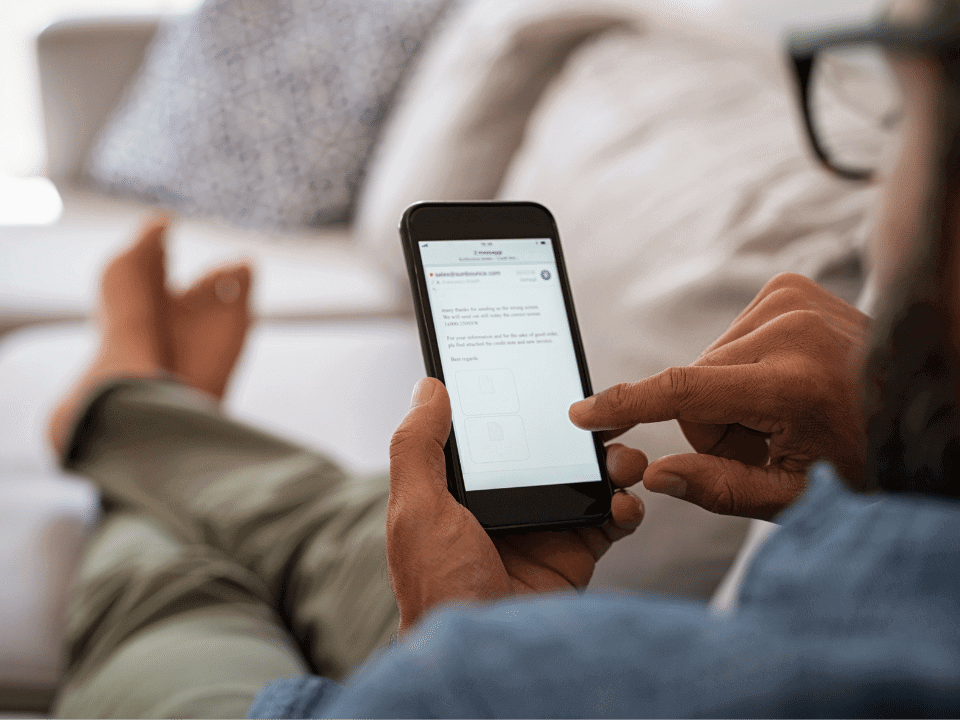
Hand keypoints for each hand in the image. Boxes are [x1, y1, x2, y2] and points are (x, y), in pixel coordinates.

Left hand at [387, 377, 645, 635]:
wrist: (485, 657)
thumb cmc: (439, 585)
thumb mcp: (416, 509)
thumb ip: (418, 446)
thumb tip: (429, 386)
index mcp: (467, 487)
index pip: (500, 430)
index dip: (523, 403)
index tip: (548, 375)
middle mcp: (509, 501)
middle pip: (554, 448)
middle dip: (582, 430)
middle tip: (602, 416)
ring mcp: (546, 526)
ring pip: (589, 476)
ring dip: (613, 461)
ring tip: (620, 461)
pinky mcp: (576, 552)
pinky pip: (612, 519)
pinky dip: (627, 506)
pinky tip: (622, 504)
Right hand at [569, 273, 869, 519]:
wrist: (922, 402)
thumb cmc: (865, 457)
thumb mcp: (796, 495)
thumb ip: (720, 488)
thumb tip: (654, 476)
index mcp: (793, 385)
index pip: (683, 391)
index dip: (625, 404)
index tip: (582, 412)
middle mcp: (790, 330)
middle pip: (693, 385)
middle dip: (715, 422)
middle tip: (769, 437)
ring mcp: (792, 299)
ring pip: (707, 362)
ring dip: (730, 393)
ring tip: (785, 407)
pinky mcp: (789, 287)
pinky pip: (728, 337)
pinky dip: (744, 366)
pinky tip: (784, 378)